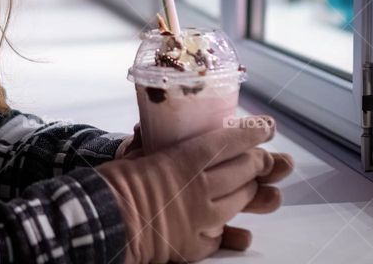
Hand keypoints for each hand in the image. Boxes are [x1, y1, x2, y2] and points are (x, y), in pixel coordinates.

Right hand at [96, 115, 291, 262]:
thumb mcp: (135, 155)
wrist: (105, 223)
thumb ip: (151, 145)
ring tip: (250, 185)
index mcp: (184, 161)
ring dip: (249, 191)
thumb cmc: (114, 184)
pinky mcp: (195, 245)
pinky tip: (229, 225)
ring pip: (239, 201)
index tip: (267, 127)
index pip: (229, 142)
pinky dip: (227, 227)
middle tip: (262, 156)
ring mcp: (201, 219)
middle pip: (242, 170)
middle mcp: (200, 188)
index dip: (253, 133)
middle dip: (257, 161)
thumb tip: (149, 131)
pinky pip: (221, 234)